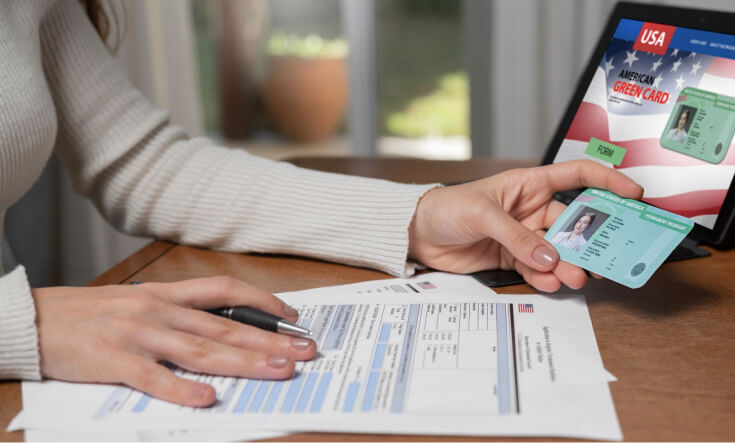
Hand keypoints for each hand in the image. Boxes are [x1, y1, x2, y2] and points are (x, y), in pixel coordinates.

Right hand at [33, 276, 315, 406]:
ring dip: (244, 361)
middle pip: (224, 326)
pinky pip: (153, 377)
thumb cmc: (87, 314)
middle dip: (269, 340)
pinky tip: (207, 398)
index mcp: (166, 294)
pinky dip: (181, 389)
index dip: (263, 303)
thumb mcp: (138, 304)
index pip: (226, 292)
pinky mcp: (113, 360)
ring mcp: (137, 334)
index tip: (292, 318)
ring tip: (278, 370)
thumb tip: (221, 331)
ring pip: (201, 349)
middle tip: (305, 351)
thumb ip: (177, 314)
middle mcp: (158, 309)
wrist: (32, 319)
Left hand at [408, 160, 642, 291]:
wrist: (418, 234)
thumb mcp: (482, 214)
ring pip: (558, 251)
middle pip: (573, 223)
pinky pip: (538, 269)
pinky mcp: (512, 259)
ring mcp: (524, 236)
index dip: (608, 181)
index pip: (577, 175)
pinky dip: (546, 277)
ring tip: (575, 277)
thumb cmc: (446, 208)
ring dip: (569, 264)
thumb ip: (515, 236)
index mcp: (529, 184)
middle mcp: (532, 210)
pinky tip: (550, 281)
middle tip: (604, 256)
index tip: (633, 194)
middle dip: (590, 239)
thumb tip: (548, 257)